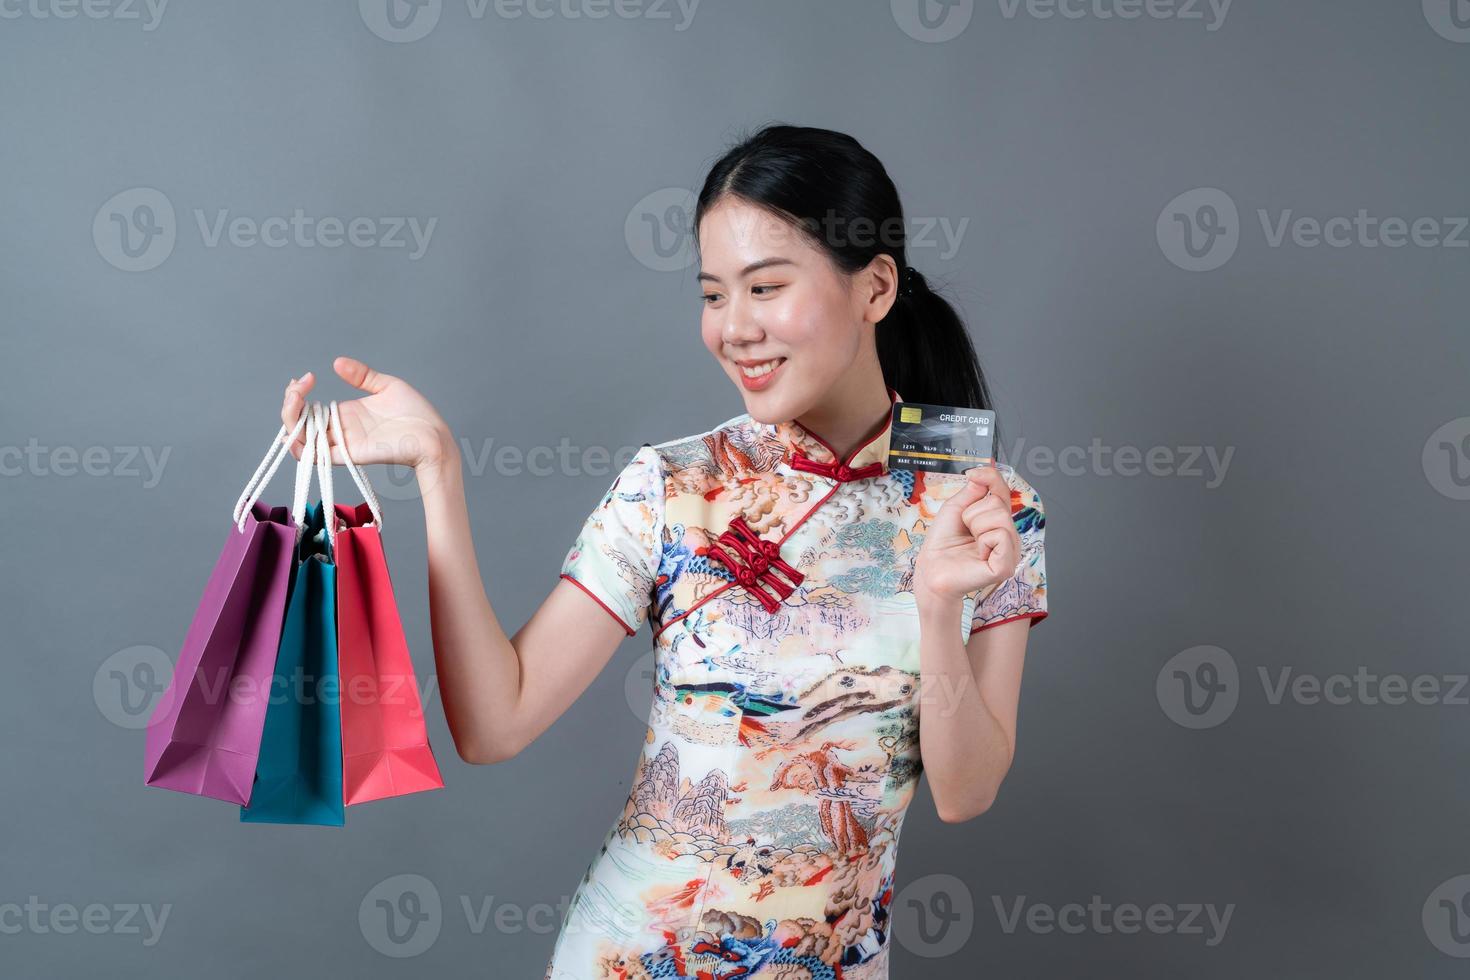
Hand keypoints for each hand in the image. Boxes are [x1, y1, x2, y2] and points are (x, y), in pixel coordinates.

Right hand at [280, 356, 452, 470]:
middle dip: (289, 403)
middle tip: (298, 385)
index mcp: (345, 414)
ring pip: (299, 441)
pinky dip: (300, 445)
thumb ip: (362, 375)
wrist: (434, 435)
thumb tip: (337, 362)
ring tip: (296, 396)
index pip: (307, 410)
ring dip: (289, 419)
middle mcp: (340, 430)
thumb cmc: (416, 414)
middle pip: (298, 424)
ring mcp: (343, 443)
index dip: (297, 394)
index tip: (306, 378)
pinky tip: (300, 423)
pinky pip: (315, 457)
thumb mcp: (386, 386)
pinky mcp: (350, 455)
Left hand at [913, 466, 1021, 603]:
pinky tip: (977, 554)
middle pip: (999, 503)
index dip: (990, 477)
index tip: (972, 474)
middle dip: (973, 513)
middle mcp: (1009, 535)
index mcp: (998, 521)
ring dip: (976, 526)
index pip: (1003, 490)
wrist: (931, 568)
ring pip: (1000, 517)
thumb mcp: (956, 508)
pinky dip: (983, 541)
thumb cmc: (943, 541)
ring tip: (971, 542)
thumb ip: (973, 491)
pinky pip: (1000, 536)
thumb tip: (984, 473)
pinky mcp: (1006, 566)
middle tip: (966, 531)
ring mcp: (1010, 552)